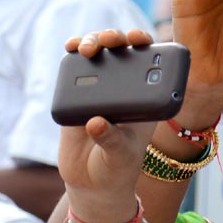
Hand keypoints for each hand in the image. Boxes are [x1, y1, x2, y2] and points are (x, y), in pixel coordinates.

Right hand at [59, 29, 157, 222]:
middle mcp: (125, 89)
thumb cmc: (117, 169)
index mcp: (146, 100)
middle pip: (122, 52)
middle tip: (109, 40)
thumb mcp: (120, 157)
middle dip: (116, 38)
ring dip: (93, 41)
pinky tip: (71, 47)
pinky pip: (75, 68)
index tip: (139, 40)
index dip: (147, 46)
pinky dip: (73, 53)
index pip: (151, 64)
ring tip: (87, 47)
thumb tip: (95, 122)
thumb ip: (111, 140)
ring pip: (99, 54)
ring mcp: (100, 90)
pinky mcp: (77, 96)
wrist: (92, 183)